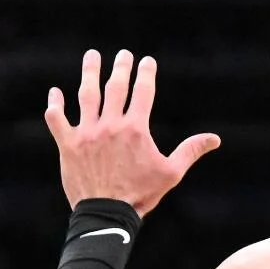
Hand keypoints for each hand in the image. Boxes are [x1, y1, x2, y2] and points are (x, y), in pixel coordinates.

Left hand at [44, 50, 220, 215]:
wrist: (106, 214)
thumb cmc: (140, 194)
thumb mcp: (171, 173)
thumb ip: (190, 151)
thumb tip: (215, 139)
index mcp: (135, 129)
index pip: (143, 91)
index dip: (146, 73)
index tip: (147, 61)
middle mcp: (110, 125)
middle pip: (116, 87)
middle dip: (120, 67)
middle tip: (123, 54)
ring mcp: (87, 133)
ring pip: (87, 95)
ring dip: (90, 74)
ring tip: (92, 56)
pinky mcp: (68, 145)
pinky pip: (57, 120)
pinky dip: (55, 106)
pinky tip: (55, 93)